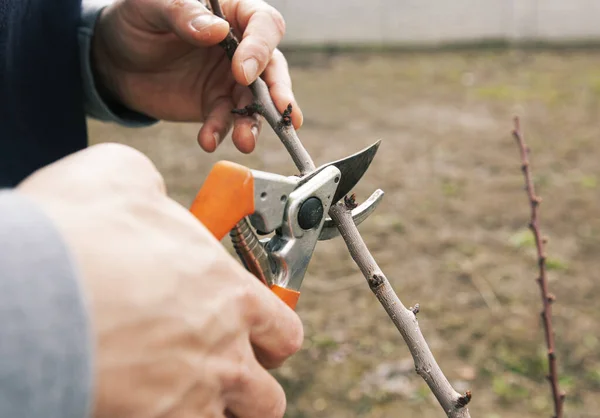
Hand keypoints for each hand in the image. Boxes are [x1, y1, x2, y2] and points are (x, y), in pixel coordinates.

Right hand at [17, 143, 302, 416]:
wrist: (30, 289)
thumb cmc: (78, 232)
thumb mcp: (125, 178)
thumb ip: (154, 190)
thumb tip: (149, 192)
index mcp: (231, 295)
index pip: (285, 331)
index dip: (275, 337)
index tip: (261, 337)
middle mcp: (223, 353)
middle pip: (266, 396)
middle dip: (253, 389)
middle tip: (230, 376)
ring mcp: (190, 396)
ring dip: (218, 414)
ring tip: (190, 397)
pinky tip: (148, 406)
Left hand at [92, 0, 302, 153]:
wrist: (115, 60)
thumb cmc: (136, 21)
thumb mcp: (150, 7)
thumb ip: (183, 14)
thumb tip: (217, 31)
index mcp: (232, 14)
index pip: (264, 25)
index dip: (260, 47)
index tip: (242, 71)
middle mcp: (240, 48)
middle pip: (272, 68)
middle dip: (279, 91)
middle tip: (282, 111)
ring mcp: (230, 80)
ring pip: (255, 102)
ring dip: (254, 123)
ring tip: (245, 142)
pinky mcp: (215, 105)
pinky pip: (226, 121)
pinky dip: (219, 132)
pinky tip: (207, 140)